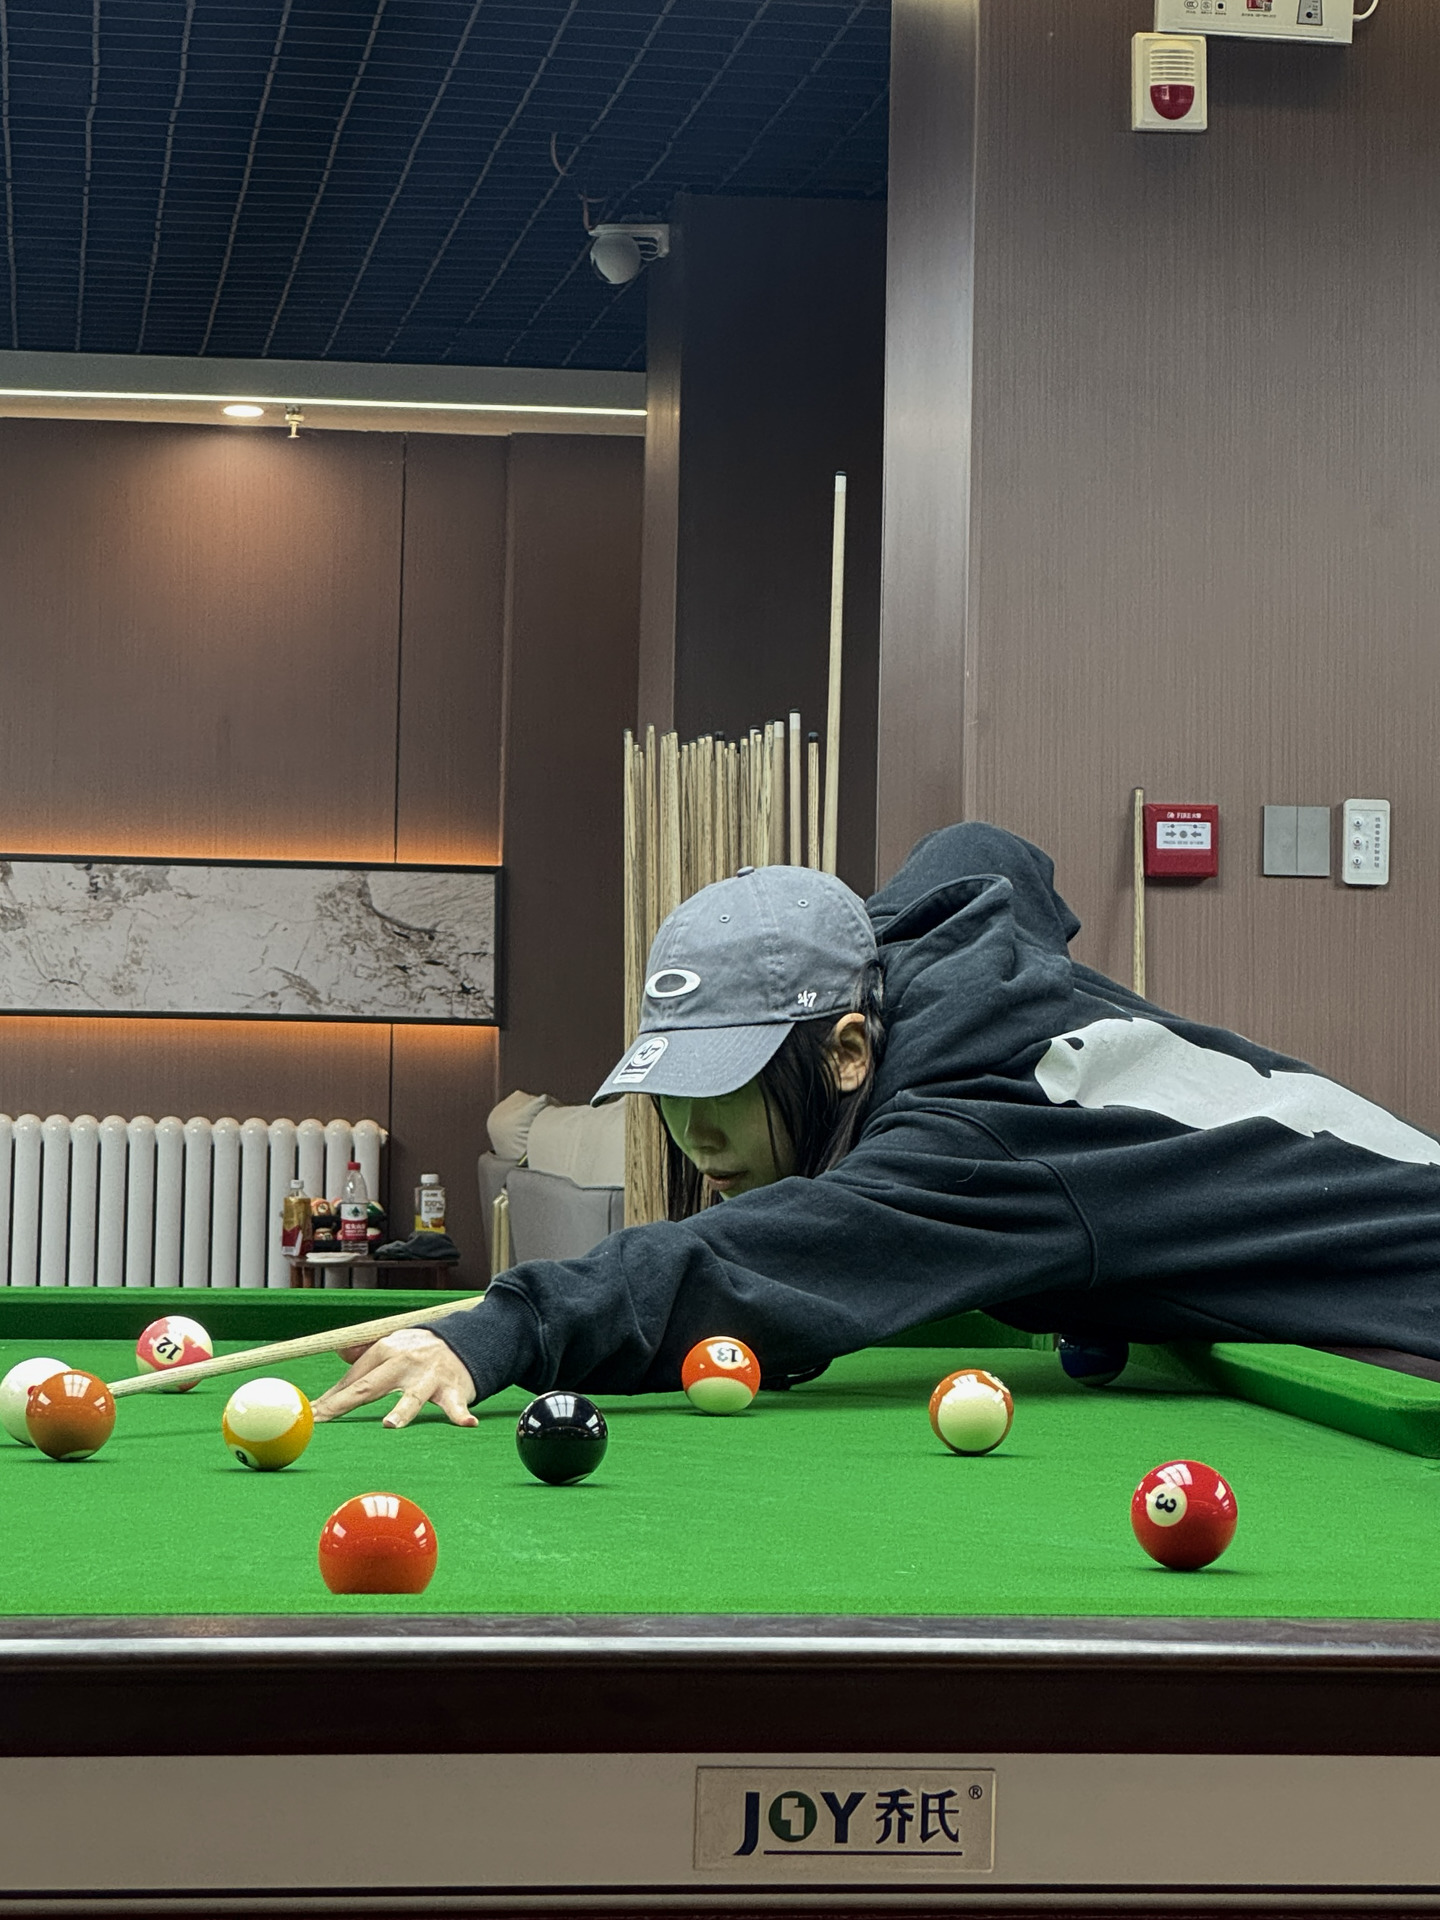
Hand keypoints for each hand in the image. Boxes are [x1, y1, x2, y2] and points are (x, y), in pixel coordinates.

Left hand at [311, 1328, 478, 1429]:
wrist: (466, 1340)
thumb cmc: (421, 1350)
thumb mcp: (391, 1343)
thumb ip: (363, 1351)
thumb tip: (337, 1351)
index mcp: (385, 1351)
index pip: (352, 1380)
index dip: (329, 1400)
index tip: (309, 1416)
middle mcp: (404, 1362)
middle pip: (370, 1387)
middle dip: (344, 1403)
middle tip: (323, 1418)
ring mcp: (429, 1377)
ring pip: (413, 1397)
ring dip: (402, 1411)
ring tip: (389, 1424)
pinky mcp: (454, 1389)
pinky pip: (456, 1405)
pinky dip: (460, 1415)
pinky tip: (467, 1423)